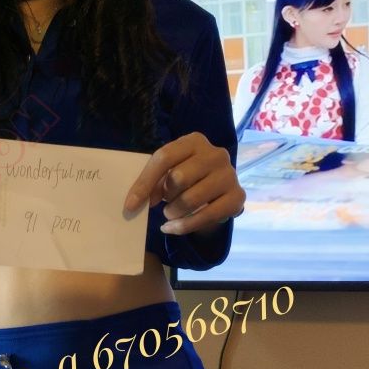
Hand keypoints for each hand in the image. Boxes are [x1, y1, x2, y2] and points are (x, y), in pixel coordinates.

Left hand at [123, 132, 244, 235]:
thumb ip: (154, 182)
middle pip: (178, 177)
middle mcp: (216, 154)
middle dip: (166, 196)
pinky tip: (173, 228)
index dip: (145, 182)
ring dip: (174, 212)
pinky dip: (184, 227)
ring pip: (191, 199)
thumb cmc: (187, 178)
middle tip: (164, 204)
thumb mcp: (169, 173)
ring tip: (170, 213)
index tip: (131, 204)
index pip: (164, 157)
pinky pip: (205, 217)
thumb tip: (135, 202)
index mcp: (194, 141)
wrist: (218, 191)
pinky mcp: (237, 197)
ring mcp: (229, 175)